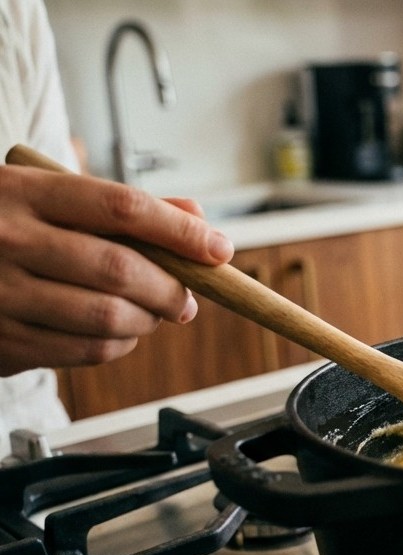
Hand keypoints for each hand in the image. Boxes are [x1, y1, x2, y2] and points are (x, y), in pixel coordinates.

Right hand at [0, 166, 232, 375]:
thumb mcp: (43, 194)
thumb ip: (120, 207)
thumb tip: (195, 218)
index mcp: (23, 193)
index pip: (123, 208)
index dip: (181, 233)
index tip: (218, 250)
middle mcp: (7, 240)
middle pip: (121, 270)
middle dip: (172, 289)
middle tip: (188, 297)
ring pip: (107, 318)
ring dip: (148, 322)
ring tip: (154, 314)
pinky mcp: (0, 340)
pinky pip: (83, 352)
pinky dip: (118, 345)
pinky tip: (119, 332)